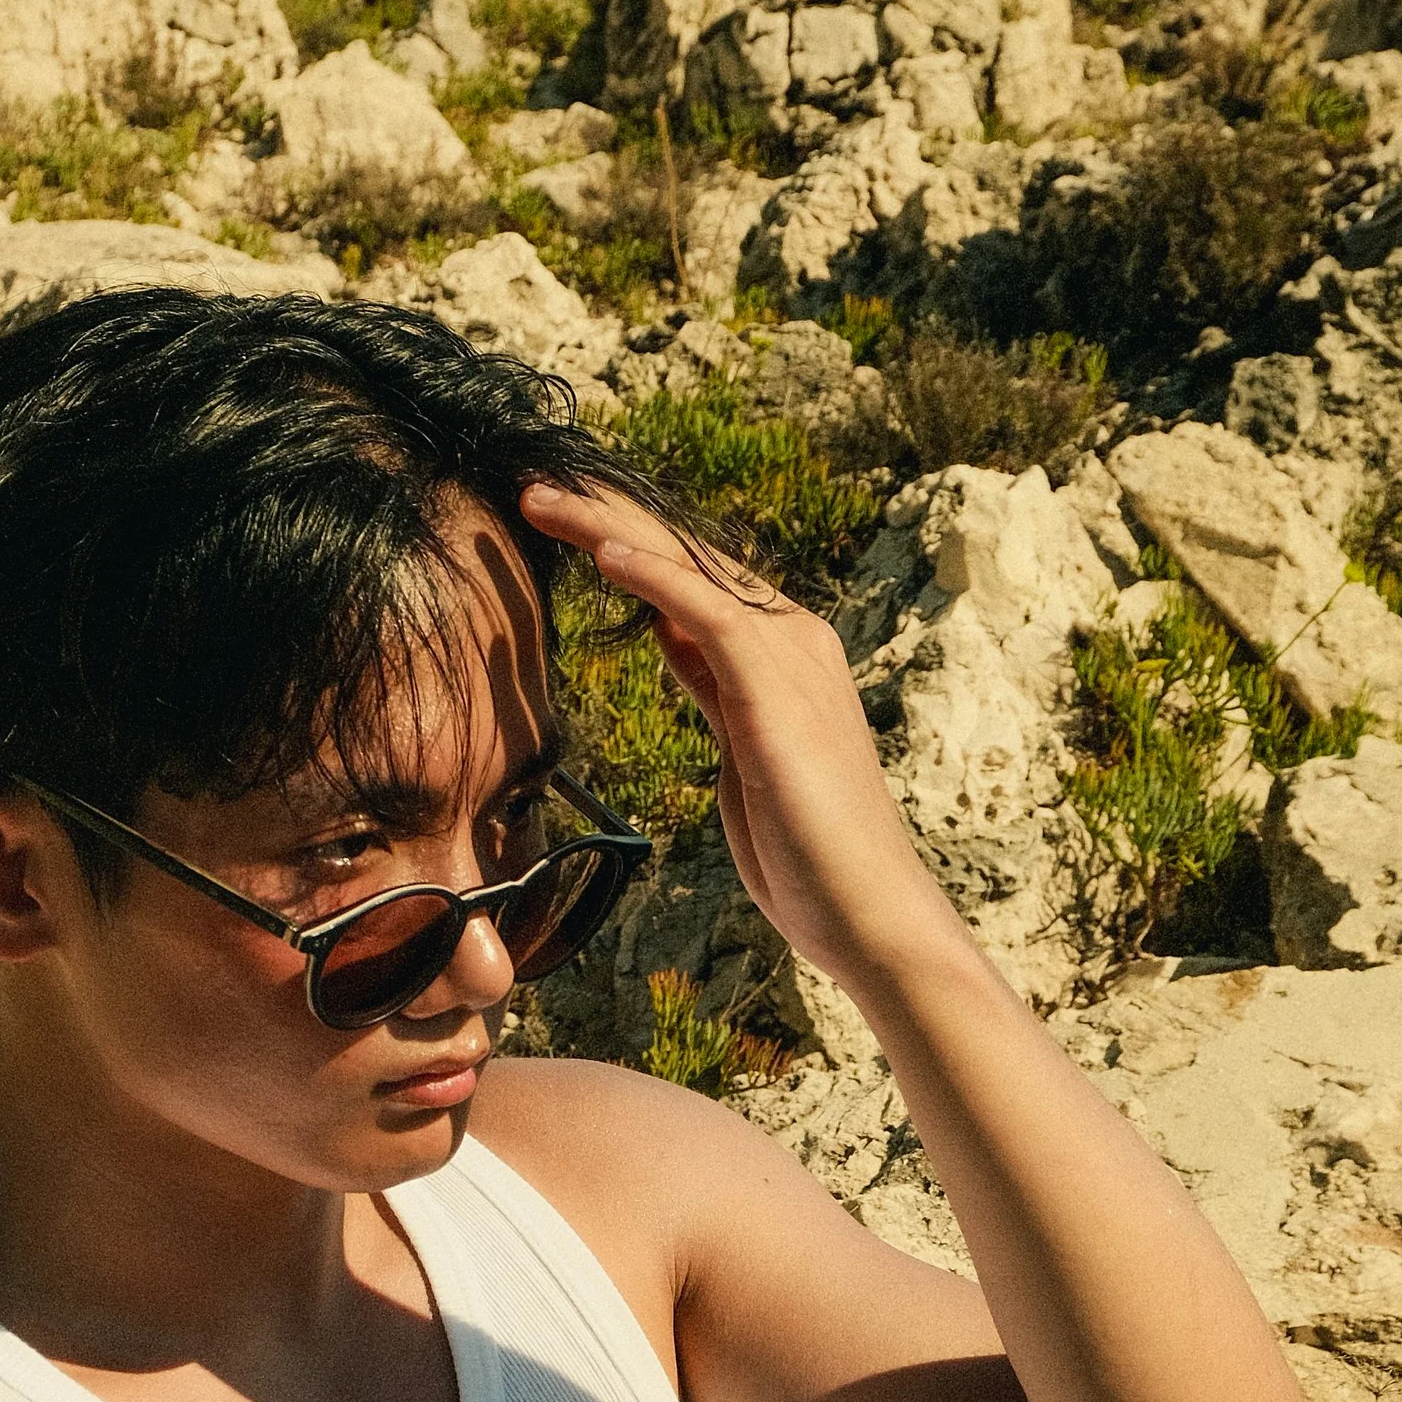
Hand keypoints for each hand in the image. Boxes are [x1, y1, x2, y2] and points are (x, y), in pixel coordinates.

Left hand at [521, 479, 943, 983]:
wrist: (868, 909)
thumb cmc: (808, 852)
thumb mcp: (743, 750)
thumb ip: (713, 687)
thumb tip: (671, 635)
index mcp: (782, 653)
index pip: (693, 578)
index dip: (625, 544)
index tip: (559, 524)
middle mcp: (791, 639)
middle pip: (686, 557)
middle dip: (606, 519)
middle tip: (533, 492)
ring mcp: (790, 659)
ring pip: (689, 568)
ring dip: (609, 528)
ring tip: (542, 501)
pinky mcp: (776, 689)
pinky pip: (708, 612)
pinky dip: (654, 577)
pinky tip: (601, 551)